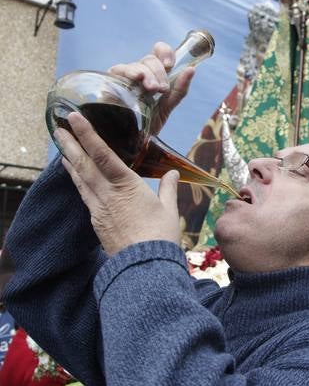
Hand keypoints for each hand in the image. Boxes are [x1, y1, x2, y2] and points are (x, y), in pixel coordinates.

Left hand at [56, 112, 180, 255]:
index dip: (88, 135)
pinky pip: (84, 195)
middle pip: (84, 164)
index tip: (75, 119)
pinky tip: (76, 177)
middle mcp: (107, 194)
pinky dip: (77, 181)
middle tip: (58, 128)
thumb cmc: (160, 236)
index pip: (103, 154)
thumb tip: (172, 173)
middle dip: (70, 144)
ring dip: (70, 162)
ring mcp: (98, 208)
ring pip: (80, 180)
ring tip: (62, 149)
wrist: (143, 267)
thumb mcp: (169, 209)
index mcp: (126, 185)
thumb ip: (168, 188)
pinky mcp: (96, 221)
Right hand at [108, 41, 193, 136]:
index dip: (164, 52)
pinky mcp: (109, 83)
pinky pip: (118, 70)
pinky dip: (128, 71)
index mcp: (153, 74)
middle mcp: (138, 73)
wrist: (130, 143)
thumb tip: (192, 69)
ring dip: (147, 74)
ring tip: (151, 88)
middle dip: (158, 72)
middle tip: (161, 89)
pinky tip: (136, 77)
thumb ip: (179, 90)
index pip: (158, 52)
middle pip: (149, 59)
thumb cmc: (147, 124)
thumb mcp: (167, 107)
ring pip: (136, 65)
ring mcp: (124, 77)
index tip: (170, 64)